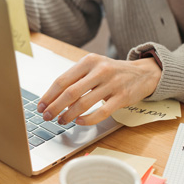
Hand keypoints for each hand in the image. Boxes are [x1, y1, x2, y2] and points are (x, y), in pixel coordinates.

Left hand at [37, 53, 161, 124]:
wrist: (142, 73)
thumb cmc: (112, 72)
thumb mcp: (94, 67)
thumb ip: (77, 80)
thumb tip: (54, 99)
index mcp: (88, 61)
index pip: (62, 80)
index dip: (49, 95)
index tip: (41, 106)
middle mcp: (99, 70)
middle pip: (70, 93)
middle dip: (55, 107)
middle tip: (47, 116)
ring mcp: (112, 83)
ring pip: (84, 103)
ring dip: (69, 115)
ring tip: (62, 121)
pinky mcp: (122, 97)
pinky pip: (101, 112)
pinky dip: (87, 119)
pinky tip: (80, 122)